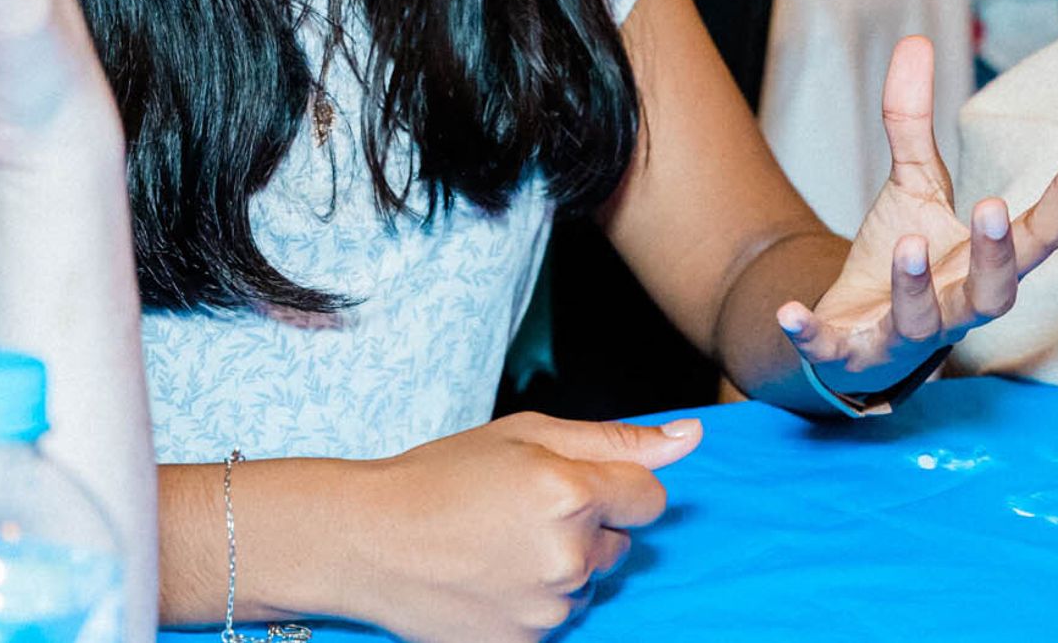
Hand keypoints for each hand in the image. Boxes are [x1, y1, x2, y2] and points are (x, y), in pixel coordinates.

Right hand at [351, 413, 700, 642]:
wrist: (366, 541)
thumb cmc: (440, 477)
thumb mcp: (524, 436)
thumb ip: (615, 439)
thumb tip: (691, 438)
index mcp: (570, 492)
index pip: (650, 498)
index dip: (614, 487)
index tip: (570, 484)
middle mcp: (568, 555)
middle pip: (619, 544)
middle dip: (585, 527)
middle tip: (519, 512)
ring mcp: (548, 609)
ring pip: (587, 582)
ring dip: (559, 566)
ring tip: (496, 545)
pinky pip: (556, 619)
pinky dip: (533, 601)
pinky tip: (488, 579)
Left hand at [778, 37, 1057, 396]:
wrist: (851, 337)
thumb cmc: (901, 260)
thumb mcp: (910, 187)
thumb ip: (912, 122)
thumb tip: (916, 40)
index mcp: (982, 266)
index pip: (1040, 237)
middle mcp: (956, 307)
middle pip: (995, 294)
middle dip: (995, 255)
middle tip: (991, 206)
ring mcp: (906, 338)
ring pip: (924, 323)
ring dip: (916, 286)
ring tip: (908, 242)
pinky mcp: (852, 356)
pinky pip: (834, 353)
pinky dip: (812, 336)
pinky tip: (788, 312)